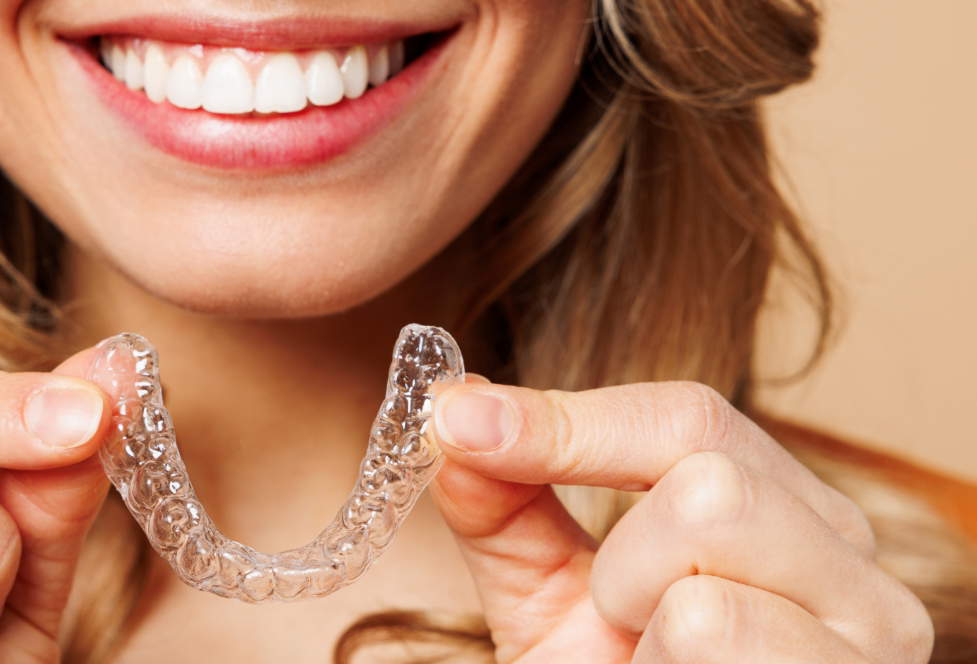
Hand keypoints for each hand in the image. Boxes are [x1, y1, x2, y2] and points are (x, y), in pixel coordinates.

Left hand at [430, 379, 933, 661]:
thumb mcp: (547, 594)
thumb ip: (504, 505)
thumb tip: (456, 415)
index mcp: (783, 509)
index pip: (687, 416)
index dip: (564, 418)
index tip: (455, 421)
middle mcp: (847, 559)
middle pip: (708, 474)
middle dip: (621, 553)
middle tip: (617, 619)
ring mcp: (866, 633)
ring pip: (711, 547)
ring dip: (638, 612)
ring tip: (651, 661)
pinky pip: (711, 628)